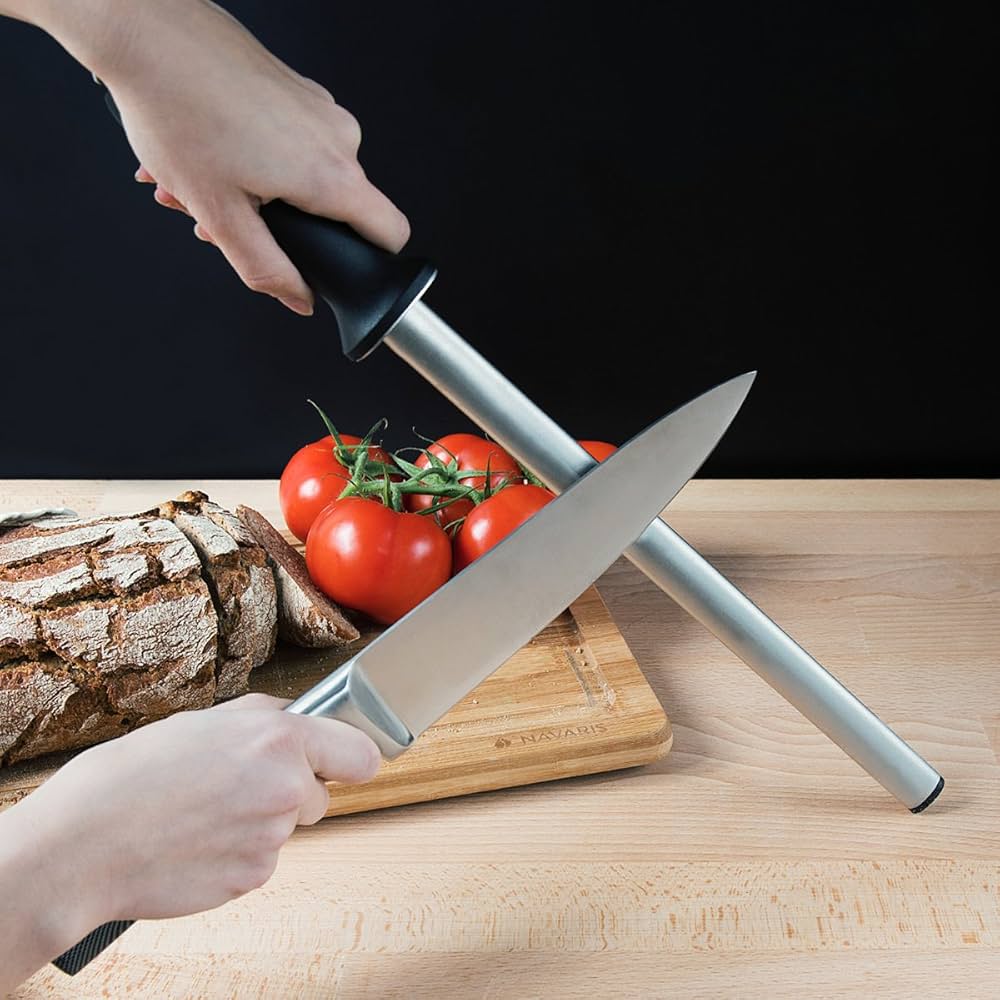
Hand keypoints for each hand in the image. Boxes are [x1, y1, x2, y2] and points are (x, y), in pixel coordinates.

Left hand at [22, 0, 410, 315]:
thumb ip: (267, 269)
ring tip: (198, 183)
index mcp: (330, 176)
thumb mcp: (221, 214)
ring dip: (255, 190)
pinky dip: (252, 155)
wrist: (148, 32)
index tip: (342, 266)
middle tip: (220, 218)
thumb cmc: (178, 110)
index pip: (390, 233)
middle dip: (279, 224)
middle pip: (335, 208)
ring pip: (305, 174)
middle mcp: (338, 137)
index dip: (371, 261)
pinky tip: (206, 150)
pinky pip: (291, 140)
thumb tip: (297, 298)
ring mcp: (320, 108)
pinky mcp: (298, 89)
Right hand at [37, 693, 379, 921]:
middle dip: (292, 792)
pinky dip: (238, 855)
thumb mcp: (209, 720)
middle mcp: (286, 787)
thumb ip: (268, 720)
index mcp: (279, 739)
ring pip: (287, 828)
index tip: (347, 762)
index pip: (361, 754)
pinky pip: (261, 861)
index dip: (352, 758)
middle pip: (320, 795)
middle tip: (239, 786)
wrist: (85, 842)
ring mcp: (272, 837)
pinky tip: (199, 842)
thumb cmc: (136, 774)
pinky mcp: (253, 877)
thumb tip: (300, 722)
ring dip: (260, 823)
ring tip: (206, 813)